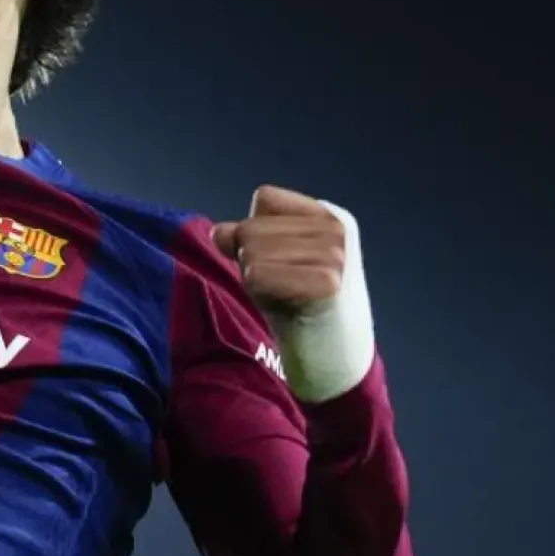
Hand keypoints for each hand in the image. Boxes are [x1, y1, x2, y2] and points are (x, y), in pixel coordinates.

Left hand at [211, 185, 343, 312]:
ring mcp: (335, 254)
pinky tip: (288, 306)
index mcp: (329, 215)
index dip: (254, 230)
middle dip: (251, 260)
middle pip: (251, 226)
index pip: (265, 197)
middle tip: (281, 288)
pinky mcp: (327, 282)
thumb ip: (246, 238)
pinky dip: (261, 293)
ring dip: (256, 279)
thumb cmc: (299, 307)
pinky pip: (258, 275)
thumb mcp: (269, 262)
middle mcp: (336, 228)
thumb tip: (219, 232)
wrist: (334, 358)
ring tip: (286, 296)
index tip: (277, 262)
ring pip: (251, 251)